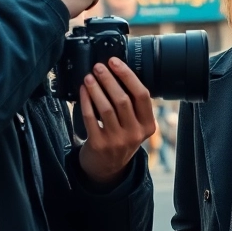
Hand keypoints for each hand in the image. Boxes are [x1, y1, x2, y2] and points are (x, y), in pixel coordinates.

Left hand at [78, 59, 155, 186]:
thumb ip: (133, 106)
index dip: (128, 76)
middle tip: (98, 67)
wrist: (107, 168)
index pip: (142, 95)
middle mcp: (135, 134)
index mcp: (148, 126)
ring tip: (89, 77)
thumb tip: (117, 72)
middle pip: (123, 99)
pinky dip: (86, 101)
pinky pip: (91, 118)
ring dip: (96, 89)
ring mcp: (117, 141)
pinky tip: (83, 91)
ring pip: (106, 108)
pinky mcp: (99, 145)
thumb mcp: (135, 126)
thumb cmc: (121, 139)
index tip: (115, 62)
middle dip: (109, 79)